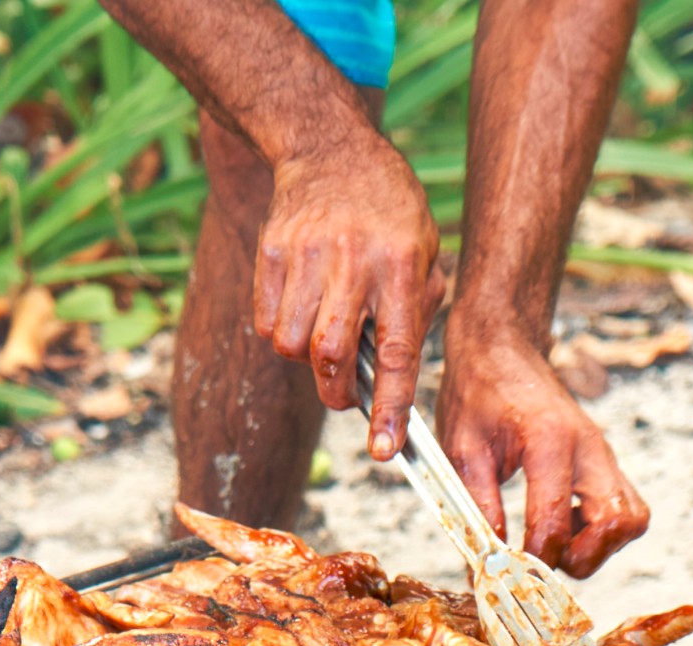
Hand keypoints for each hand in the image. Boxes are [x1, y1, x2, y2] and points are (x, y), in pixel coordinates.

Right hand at [255, 140, 443, 460]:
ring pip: (291, 345)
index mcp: (402, 264)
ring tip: (323, 338)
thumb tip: (395, 379)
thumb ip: (417, 310)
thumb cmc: (389, 210)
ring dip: (307, 362)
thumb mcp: (426, 249)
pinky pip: (266, 322)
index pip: (396, 351)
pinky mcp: (270, 252)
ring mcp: (306, 254)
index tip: (384, 449)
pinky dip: (282, 334)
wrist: (329, 149)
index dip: (389, 406)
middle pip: (330, 354)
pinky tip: (302, 311)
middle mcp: (354, 260)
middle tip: (344, 396)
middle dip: (336, 392)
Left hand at [434, 329, 649, 575]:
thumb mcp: (462, 450)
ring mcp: (604, 454)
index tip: (507, 572)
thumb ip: (477, 508)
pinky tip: (565, 524)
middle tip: (541, 561)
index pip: (556, 521)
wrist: (501, 350)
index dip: (533, 560)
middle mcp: (590, 447)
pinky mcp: (606, 462)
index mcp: (551, 441)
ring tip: (556, 543)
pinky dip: (603, 532)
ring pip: (632, 520)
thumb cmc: (478, 392)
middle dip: (581, 557)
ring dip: (599, 547)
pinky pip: (626, 509)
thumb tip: (484, 565)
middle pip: (619, 523)